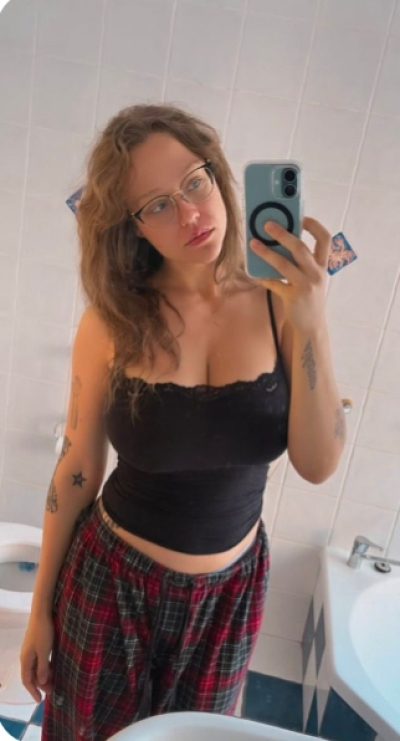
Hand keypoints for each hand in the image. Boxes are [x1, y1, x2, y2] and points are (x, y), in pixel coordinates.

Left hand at [249, 216, 330, 333]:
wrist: (312, 325)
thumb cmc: (308, 296)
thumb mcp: (312, 277)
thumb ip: (302, 262)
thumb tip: (280, 242)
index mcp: (323, 265)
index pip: (325, 239)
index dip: (314, 226)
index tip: (301, 217)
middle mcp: (317, 274)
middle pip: (300, 248)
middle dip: (283, 234)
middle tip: (267, 225)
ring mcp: (306, 286)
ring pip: (284, 265)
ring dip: (267, 252)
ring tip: (253, 243)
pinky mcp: (293, 298)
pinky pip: (275, 284)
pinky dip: (265, 278)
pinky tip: (257, 274)